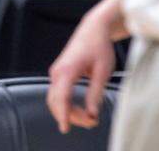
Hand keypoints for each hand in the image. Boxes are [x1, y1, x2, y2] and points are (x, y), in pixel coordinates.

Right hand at [46, 7, 116, 133]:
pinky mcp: (59, 73)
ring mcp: (56, 72)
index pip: (61, 98)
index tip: (65, 128)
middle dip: (71, 116)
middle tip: (92, 123)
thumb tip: (92, 114)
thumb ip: (95, 94)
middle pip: (56, 101)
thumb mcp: (103, 72)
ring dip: (69, 112)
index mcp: (67, 70)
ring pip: (55, 99)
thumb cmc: (99, 47)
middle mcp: (57, 72)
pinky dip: (66, 104)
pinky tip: (80, 110)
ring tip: (89, 118)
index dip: (63, 115)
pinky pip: (58, 93)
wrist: (93, 29)